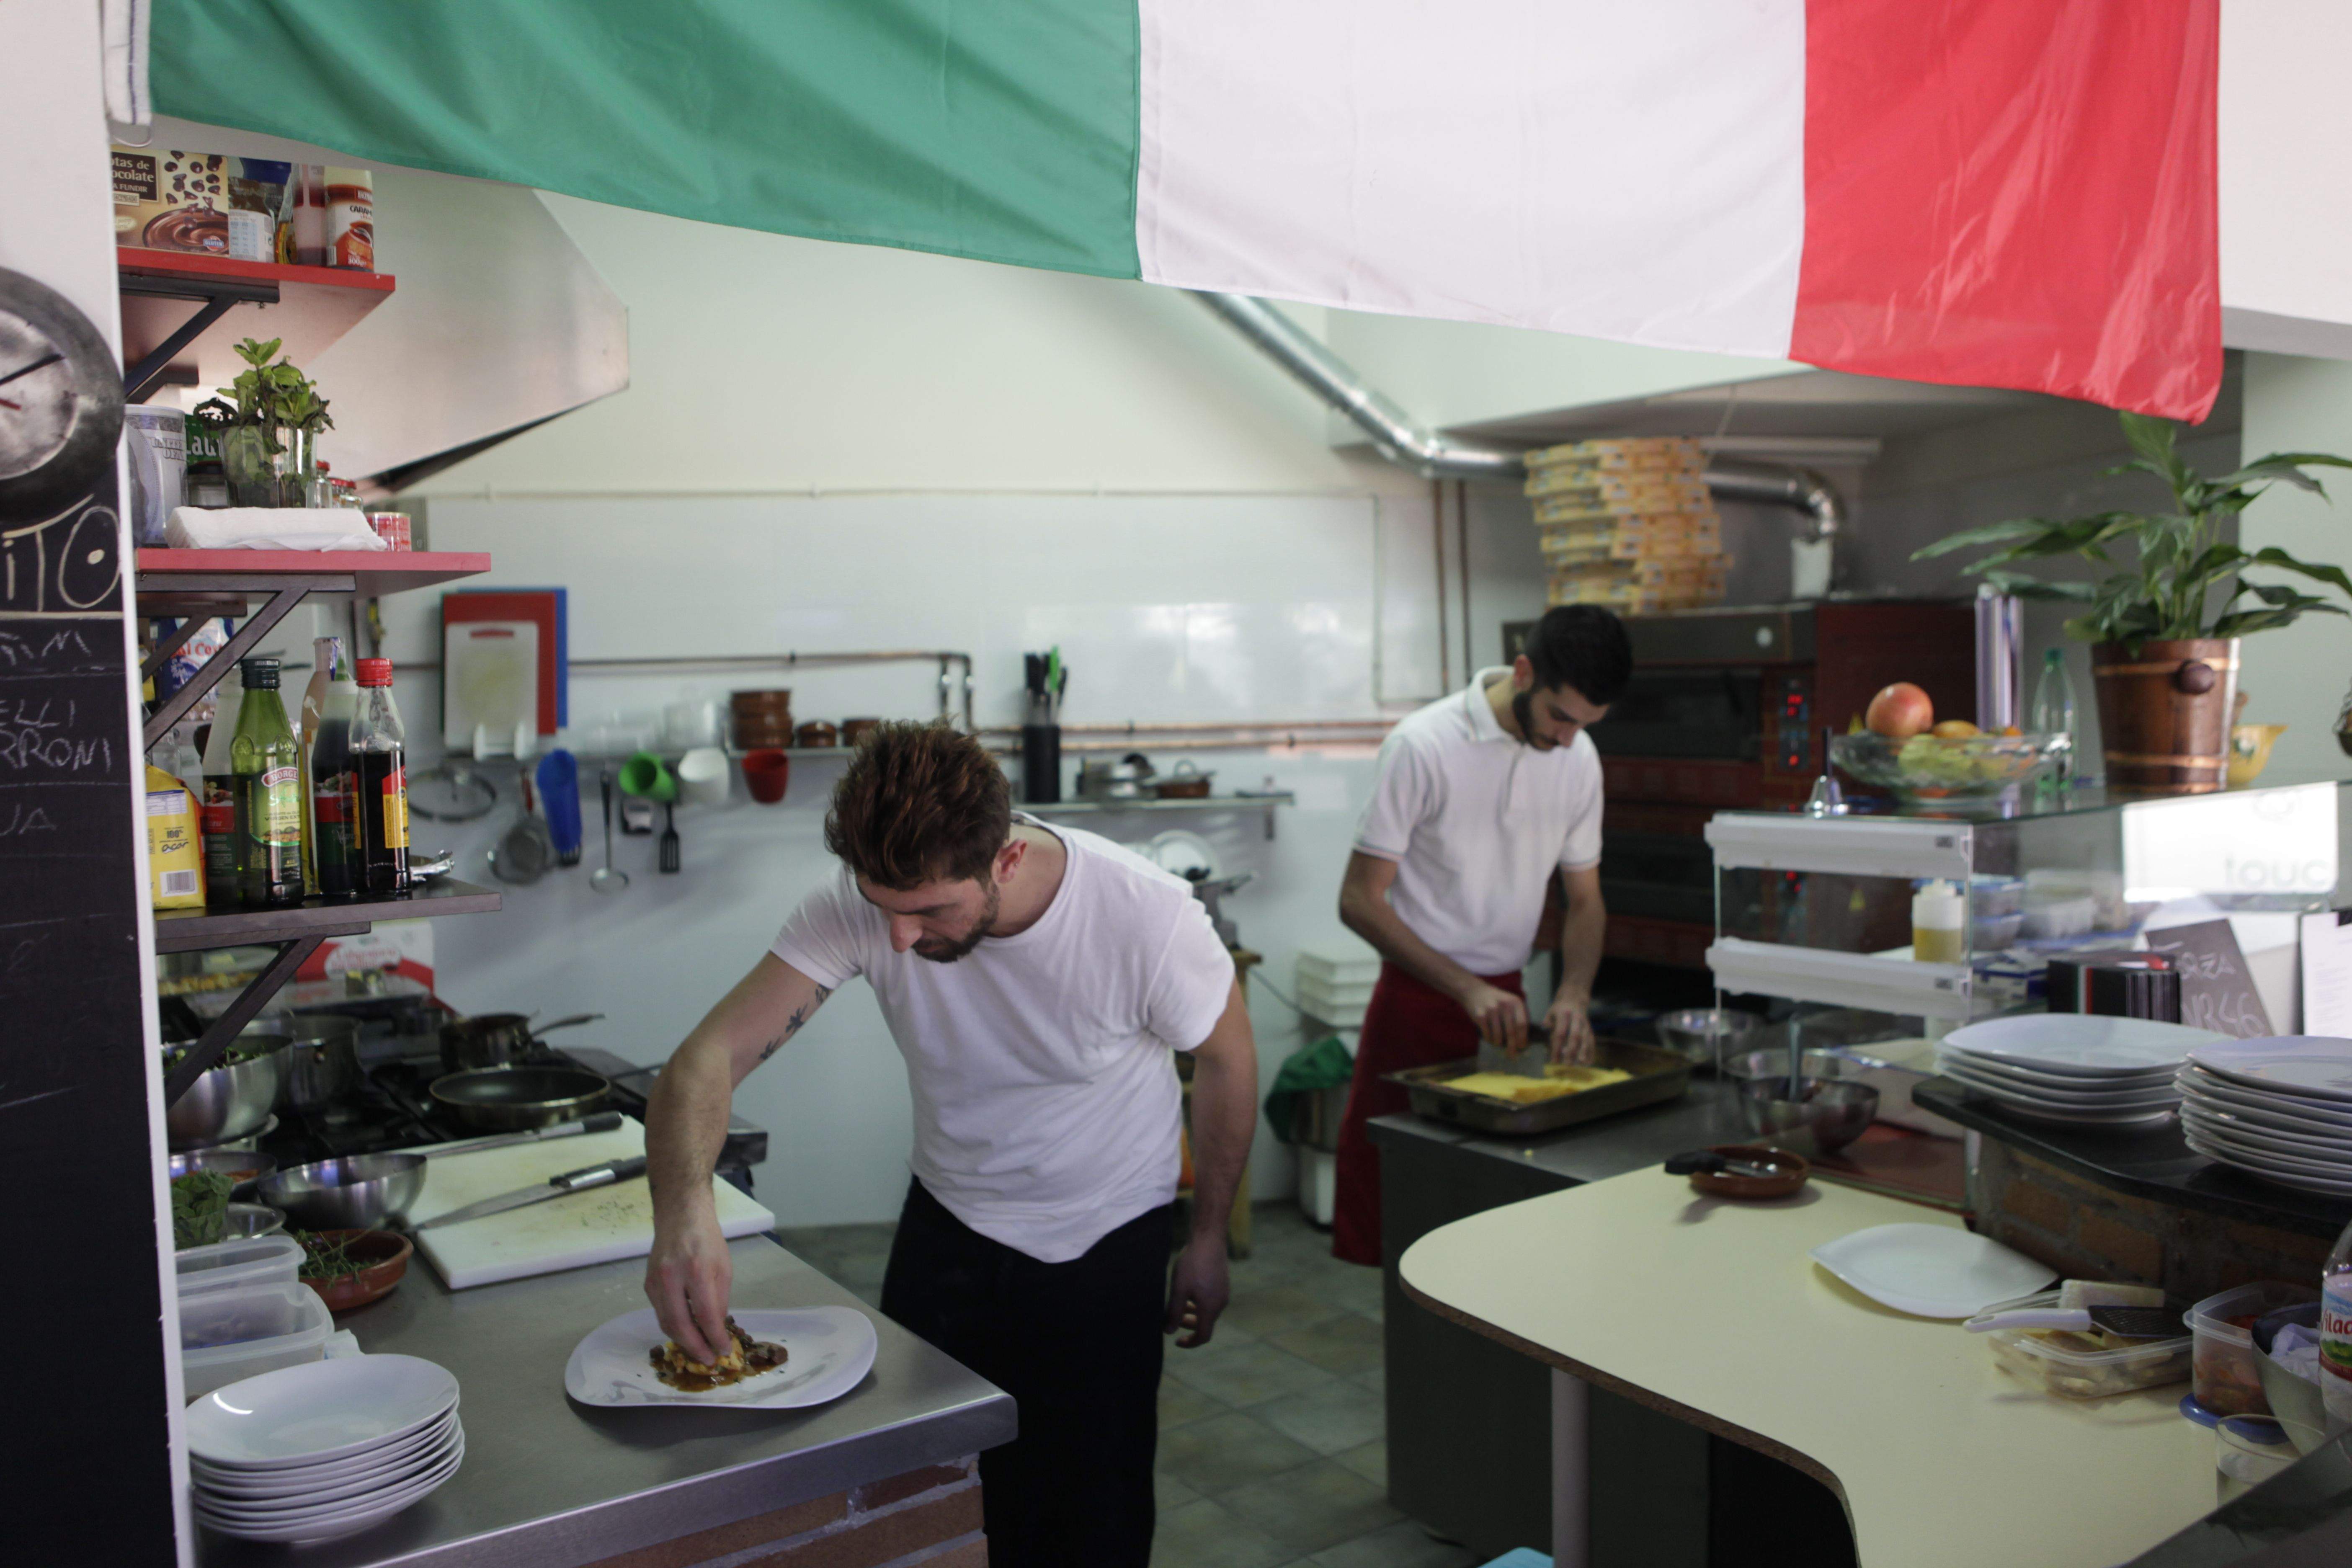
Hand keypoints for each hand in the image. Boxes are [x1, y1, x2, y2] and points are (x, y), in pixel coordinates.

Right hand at [644, 1204, 733, 1365]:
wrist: (680, 1216)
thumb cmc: (707, 1240)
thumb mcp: (724, 1268)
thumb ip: (719, 1301)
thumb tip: (716, 1330)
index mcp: (696, 1271)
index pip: (705, 1316)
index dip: (714, 1338)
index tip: (723, 1352)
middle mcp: (671, 1278)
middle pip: (679, 1325)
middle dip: (695, 1348)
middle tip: (707, 1360)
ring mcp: (655, 1282)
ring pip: (666, 1322)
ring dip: (682, 1341)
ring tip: (698, 1350)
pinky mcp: (647, 1284)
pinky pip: (660, 1312)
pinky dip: (673, 1325)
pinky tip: (686, 1331)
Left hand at [1165, 1232, 1230, 1348]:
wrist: (1208, 1239)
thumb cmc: (1192, 1264)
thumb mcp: (1178, 1290)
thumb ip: (1174, 1313)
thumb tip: (1168, 1332)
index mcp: (1210, 1308)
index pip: (1203, 1336)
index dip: (1190, 1343)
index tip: (1176, 1341)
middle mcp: (1220, 1303)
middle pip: (1205, 1324)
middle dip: (1188, 1325)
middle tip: (1172, 1319)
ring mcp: (1223, 1292)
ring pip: (1207, 1311)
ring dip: (1193, 1313)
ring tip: (1178, 1303)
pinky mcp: (1223, 1283)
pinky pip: (1211, 1300)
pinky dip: (1199, 1303)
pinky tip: (1188, 1291)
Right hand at [1458, 981, 1528, 1053]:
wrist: (1474, 991)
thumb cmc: (1496, 999)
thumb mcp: (1510, 1001)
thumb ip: (1518, 1015)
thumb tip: (1524, 1038)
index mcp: (1515, 1002)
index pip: (1522, 1024)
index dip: (1523, 1038)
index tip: (1522, 1046)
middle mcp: (1504, 1005)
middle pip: (1511, 1032)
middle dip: (1512, 1046)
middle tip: (1512, 1055)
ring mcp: (1491, 1010)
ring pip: (1498, 1035)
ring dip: (1499, 1043)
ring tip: (1498, 1044)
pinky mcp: (1480, 1016)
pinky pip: (1487, 1034)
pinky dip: (1490, 1039)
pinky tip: (1490, 1039)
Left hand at [1544, 992, 1595, 1065]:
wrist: (1575, 998)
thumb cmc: (1560, 1008)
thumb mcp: (1551, 1011)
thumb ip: (1548, 1021)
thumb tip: (1546, 1029)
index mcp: (1564, 1014)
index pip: (1560, 1033)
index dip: (1557, 1047)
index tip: (1554, 1060)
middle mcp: (1576, 1019)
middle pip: (1575, 1036)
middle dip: (1572, 1051)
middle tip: (1567, 1064)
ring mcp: (1585, 1024)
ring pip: (1585, 1039)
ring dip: (1583, 1052)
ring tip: (1579, 1064)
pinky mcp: (1590, 1028)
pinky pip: (1592, 1041)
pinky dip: (1591, 1052)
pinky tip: (1587, 1062)